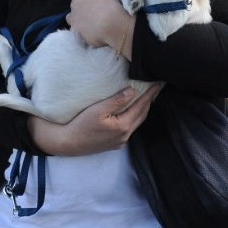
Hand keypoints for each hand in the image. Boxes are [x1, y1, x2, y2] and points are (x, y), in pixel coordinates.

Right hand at [27, 83, 162, 155]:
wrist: (69, 143)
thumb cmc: (81, 125)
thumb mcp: (98, 110)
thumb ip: (116, 100)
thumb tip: (132, 91)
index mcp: (123, 125)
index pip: (141, 106)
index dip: (150, 94)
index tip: (158, 84)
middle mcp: (125, 135)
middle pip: (142, 115)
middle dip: (149, 102)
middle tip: (154, 89)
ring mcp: (120, 141)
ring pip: (136, 123)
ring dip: (141, 110)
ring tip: (145, 99)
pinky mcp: (114, 144)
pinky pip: (129, 128)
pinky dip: (133, 118)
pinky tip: (131, 112)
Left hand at [68, 0, 130, 49]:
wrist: (113, 23)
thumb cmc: (109, 3)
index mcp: (77, 1)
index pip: (77, 0)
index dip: (86, 2)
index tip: (95, 5)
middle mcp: (73, 15)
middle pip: (73, 16)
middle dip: (80, 16)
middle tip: (94, 17)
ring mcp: (76, 29)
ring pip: (77, 28)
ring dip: (84, 27)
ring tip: (96, 28)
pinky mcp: (82, 40)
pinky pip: (85, 38)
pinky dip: (91, 37)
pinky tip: (100, 36)